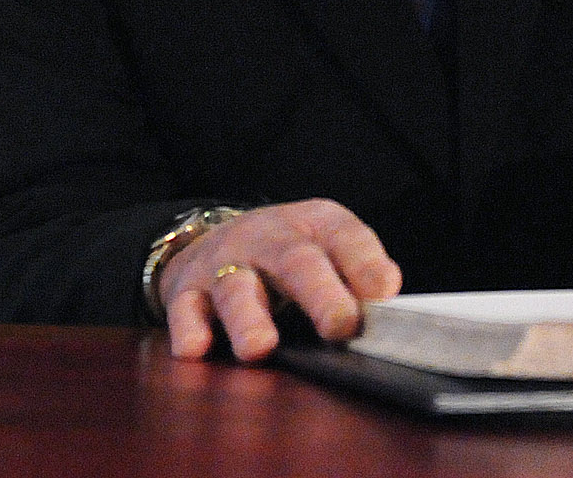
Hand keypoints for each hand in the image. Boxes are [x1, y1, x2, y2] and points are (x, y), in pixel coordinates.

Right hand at [158, 199, 401, 362]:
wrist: (212, 238)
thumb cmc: (286, 255)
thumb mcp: (326, 246)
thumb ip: (357, 271)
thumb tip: (387, 295)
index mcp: (313, 225)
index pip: (345, 236)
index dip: (365, 263)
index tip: (383, 293)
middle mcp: (268, 239)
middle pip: (296, 262)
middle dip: (320, 293)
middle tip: (339, 324)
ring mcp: (225, 264)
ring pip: (237, 289)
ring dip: (249, 319)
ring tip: (260, 347)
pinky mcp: (187, 290)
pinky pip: (185, 308)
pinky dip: (189, 329)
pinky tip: (197, 348)